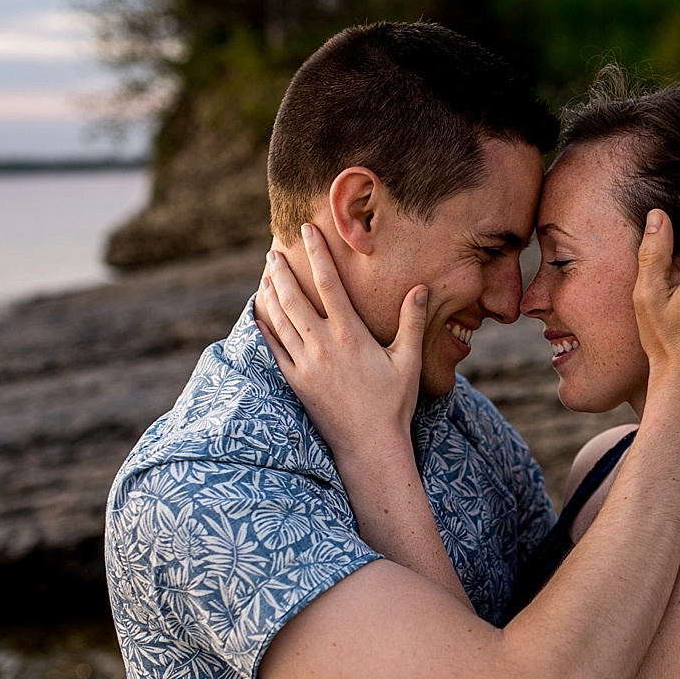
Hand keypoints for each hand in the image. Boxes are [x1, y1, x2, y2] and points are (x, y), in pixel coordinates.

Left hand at [254, 224, 427, 457]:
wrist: (369, 446)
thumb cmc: (394, 404)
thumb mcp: (409, 361)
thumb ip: (411, 322)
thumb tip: (420, 288)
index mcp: (350, 335)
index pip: (329, 284)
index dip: (317, 254)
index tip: (307, 232)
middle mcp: (322, 345)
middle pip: (294, 297)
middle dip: (282, 270)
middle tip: (274, 251)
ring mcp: (304, 364)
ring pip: (279, 319)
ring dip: (270, 293)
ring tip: (266, 275)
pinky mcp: (294, 381)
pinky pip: (272, 347)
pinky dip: (264, 326)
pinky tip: (259, 312)